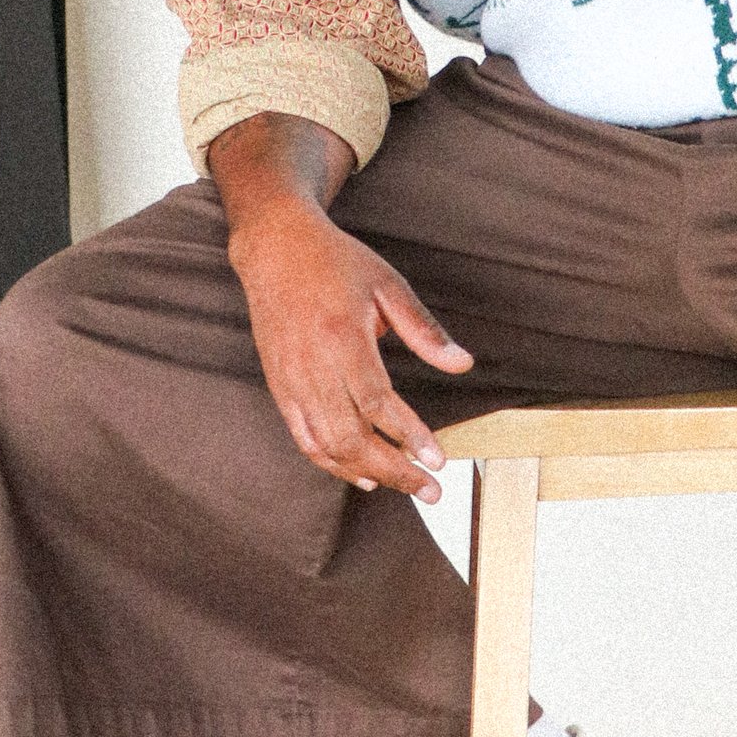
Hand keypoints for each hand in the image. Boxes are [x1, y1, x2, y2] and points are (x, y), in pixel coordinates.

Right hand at [225, 193, 472, 500]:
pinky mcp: (278, 386)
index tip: (437, 460)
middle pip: (351, 436)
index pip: (378, 403)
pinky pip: (303, 437)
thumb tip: (461, 364)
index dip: (409, 436)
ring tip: (400, 484)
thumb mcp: (388, 285)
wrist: (274, 247)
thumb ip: (423, 330)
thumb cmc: (335, 262)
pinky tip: (359, 472)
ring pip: (326, 445)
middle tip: (429, 488)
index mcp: (342, 338)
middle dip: (394, 469)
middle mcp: (313, 365)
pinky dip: (331, 462)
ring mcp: (290, 380)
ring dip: (364, 472)